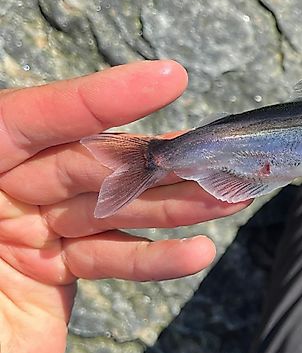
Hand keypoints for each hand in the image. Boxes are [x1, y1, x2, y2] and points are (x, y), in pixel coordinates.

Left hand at [0, 61, 247, 352]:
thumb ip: (4, 195)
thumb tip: (90, 151)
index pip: (29, 119)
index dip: (98, 98)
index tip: (167, 78)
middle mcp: (0, 194)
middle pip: (90, 162)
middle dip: (158, 159)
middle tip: (220, 151)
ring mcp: (28, 233)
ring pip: (111, 209)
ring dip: (173, 205)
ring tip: (228, 198)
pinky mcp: (51, 274)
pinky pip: (110, 258)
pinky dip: (155, 258)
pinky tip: (196, 252)